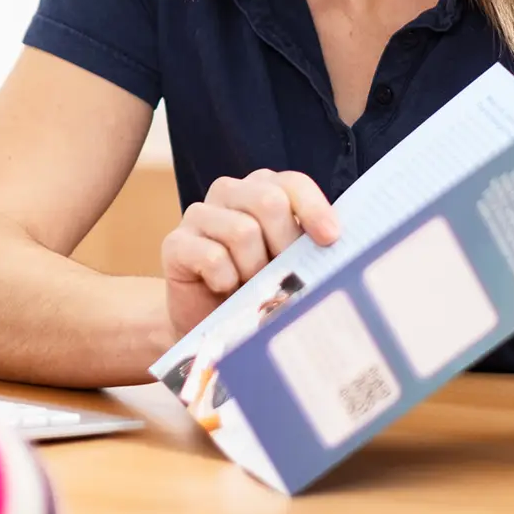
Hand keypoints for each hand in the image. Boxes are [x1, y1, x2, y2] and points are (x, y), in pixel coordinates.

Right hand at [161, 169, 339, 336]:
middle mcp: (229, 193)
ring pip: (242, 231)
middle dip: (284, 245)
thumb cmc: (259, 292)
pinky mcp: (175, 243)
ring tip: (250, 287)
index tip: (330, 240)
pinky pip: (212, 257)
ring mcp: (199, 215)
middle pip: (268, 201)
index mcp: (263, 191)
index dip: (314, 209)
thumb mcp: (291, 266)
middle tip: (284, 276)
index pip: (292, 184)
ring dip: (254, 270)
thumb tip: (338, 247)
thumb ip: (308, 249)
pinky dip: (226, 280)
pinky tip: (224, 290)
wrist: (214, 330)